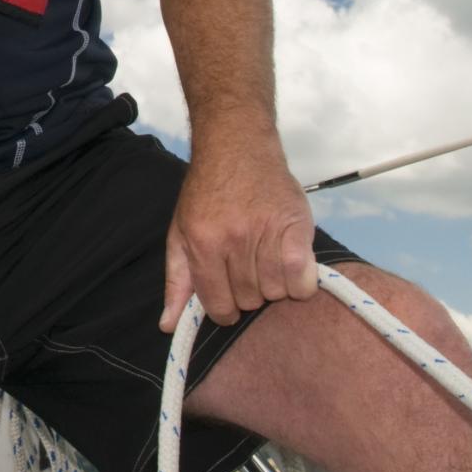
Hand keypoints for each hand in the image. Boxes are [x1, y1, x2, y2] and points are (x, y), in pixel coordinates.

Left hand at [160, 143, 317, 332]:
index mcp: (202, 243)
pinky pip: (303, 277)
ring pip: (277, 291)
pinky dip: (300, 279)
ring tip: (267, 257)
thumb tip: (168, 326)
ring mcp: (266, 231)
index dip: (225, 308)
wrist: (236, 145)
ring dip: (274, 283)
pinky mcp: (295, 224)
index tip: (230, 295)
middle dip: (249, 290)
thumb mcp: (180, 232)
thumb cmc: (206, 191)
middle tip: (248, 265)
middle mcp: (234, 239)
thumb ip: (177, 281)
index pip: (219, 306)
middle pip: (250, 300)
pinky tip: (290, 261)